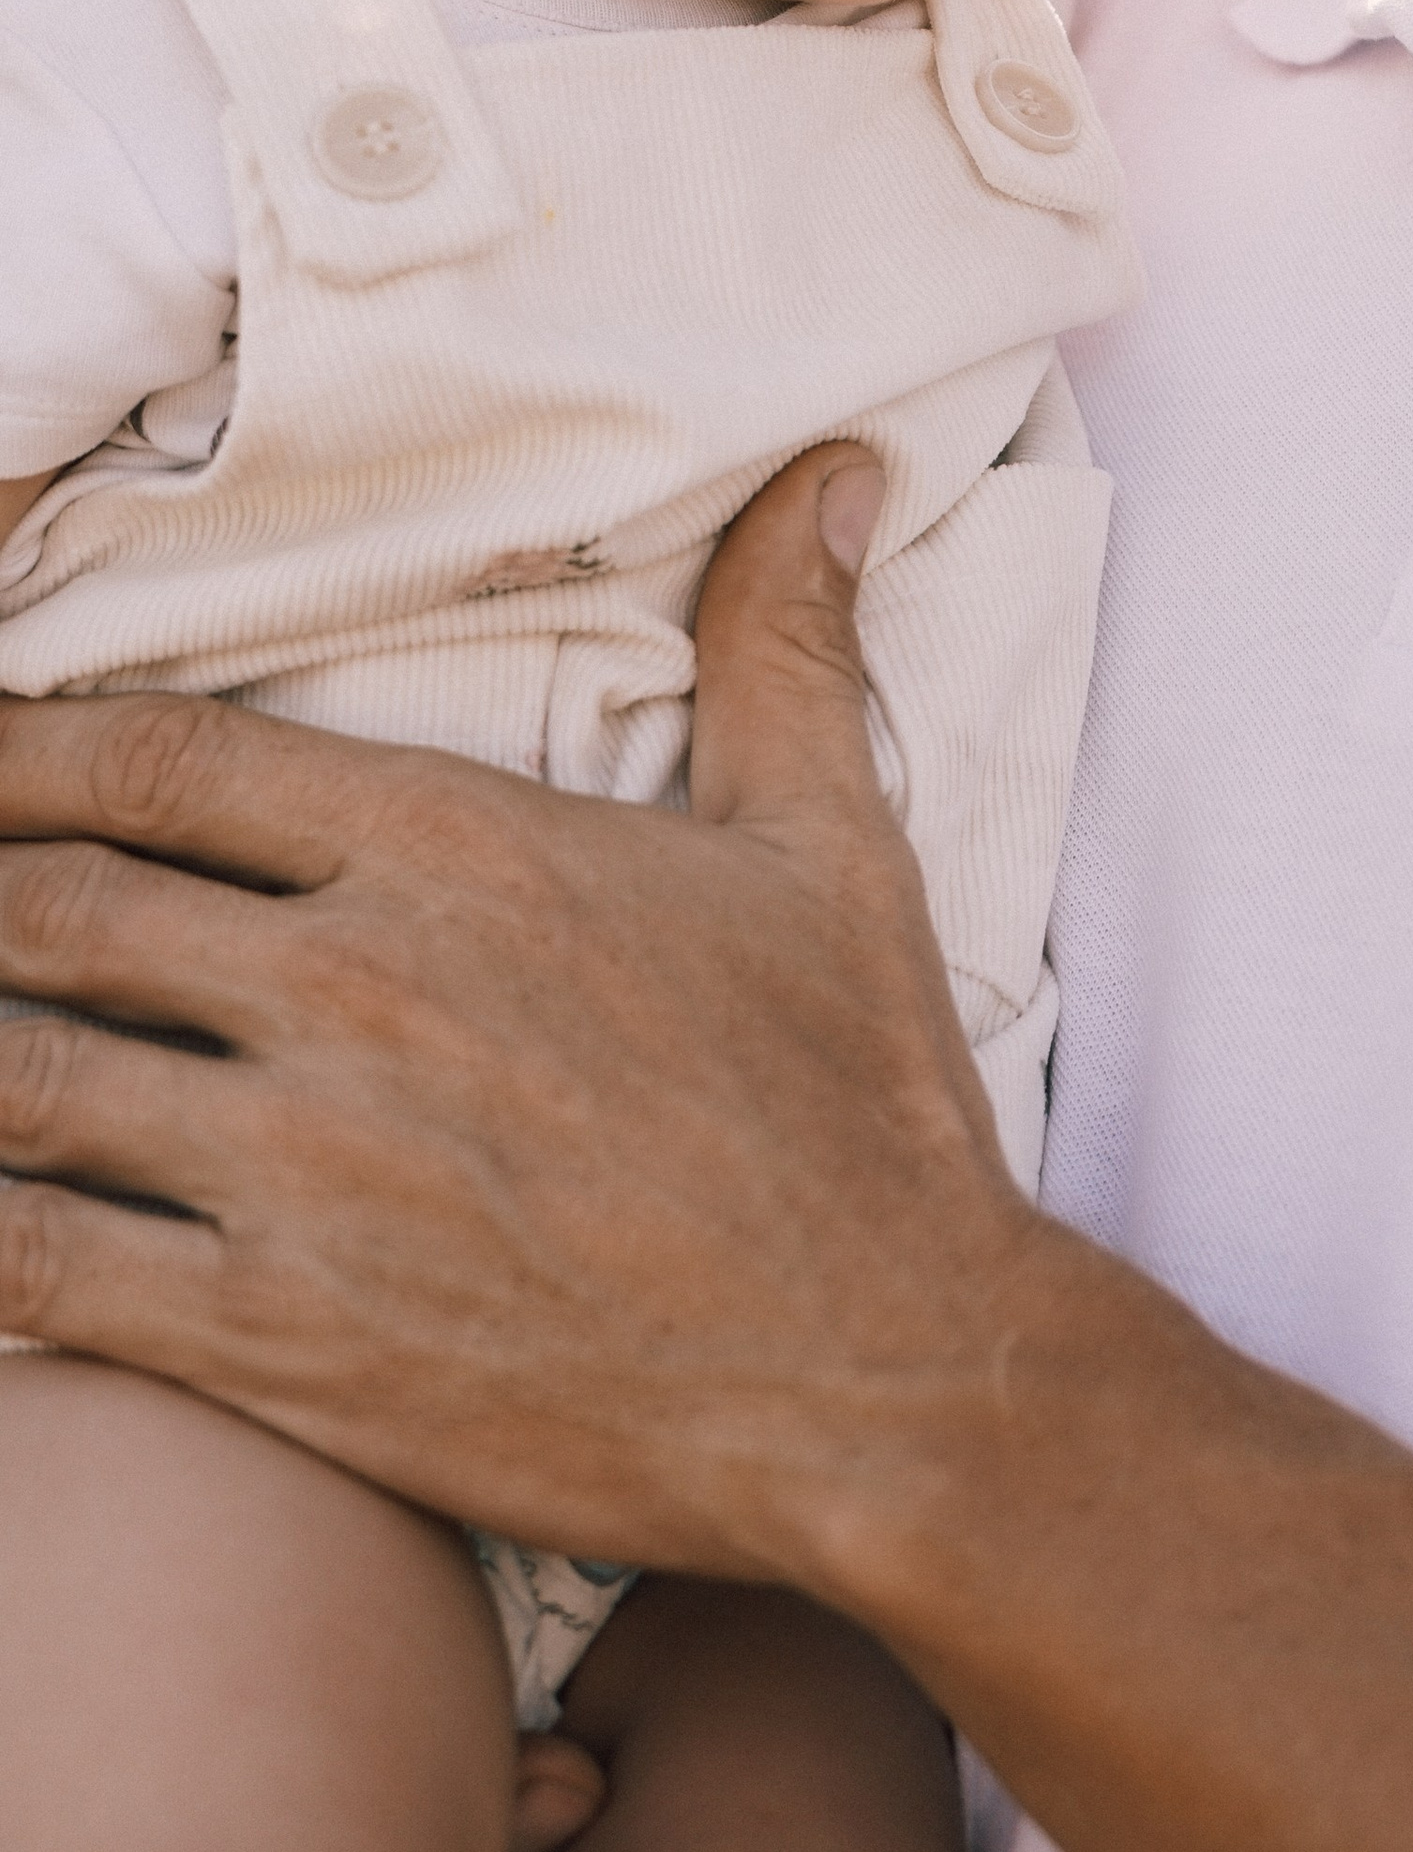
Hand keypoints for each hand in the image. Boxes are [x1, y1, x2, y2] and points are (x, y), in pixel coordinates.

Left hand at [0, 446, 1029, 1591]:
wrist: (887, 1375)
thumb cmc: (857, 1104)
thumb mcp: (831, 847)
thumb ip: (780, 650)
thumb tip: (823, 476)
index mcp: (462, 850)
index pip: (163, 760)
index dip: (21, 747)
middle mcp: (357, 990)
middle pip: (57, 904)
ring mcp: (306, 1173)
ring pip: (24, 1078)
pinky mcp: (284, 1344)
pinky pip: (43, 1268)